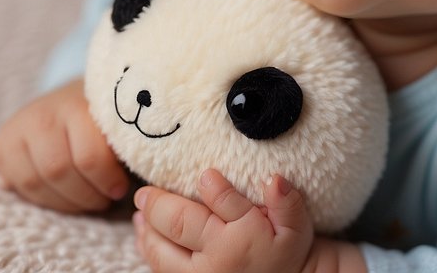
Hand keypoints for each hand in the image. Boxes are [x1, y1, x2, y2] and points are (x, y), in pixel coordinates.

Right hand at [0, 78, 129, 212]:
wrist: (74, 96)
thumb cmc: (105, 117)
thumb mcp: (119, 123)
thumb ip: (126, 145)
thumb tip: (143, 183)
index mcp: (76, 104)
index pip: (89, 157)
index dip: (107, 180)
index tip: (121, 189)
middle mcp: (42, 114)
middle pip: (59, 172)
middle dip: (86, 195)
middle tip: (105, 199)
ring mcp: (17, 129)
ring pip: (37, 183)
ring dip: (66, 201)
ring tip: (88, 199)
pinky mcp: (1, 147)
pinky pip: (20, 187)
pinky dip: (45, 199)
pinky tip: (64, 194)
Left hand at [133, 169, 312, 272]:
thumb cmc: (288, 254)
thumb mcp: (296, 228)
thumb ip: (287, 203)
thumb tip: (274, 180)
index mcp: (243, 239)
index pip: (222, 203)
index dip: (212, 186)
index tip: (205, 174)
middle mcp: (217, 258)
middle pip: (178, 226)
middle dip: (157, 206)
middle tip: (143, 193)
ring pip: (162, 252)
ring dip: (147, 231)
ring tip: (140, 215)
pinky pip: (163, 270)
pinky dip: (150, 252)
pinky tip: (146, 238)